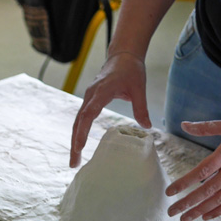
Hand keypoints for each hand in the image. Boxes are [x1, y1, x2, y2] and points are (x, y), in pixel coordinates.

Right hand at [70, 51, 149, 166]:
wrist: (122, 55)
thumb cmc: (131, 69)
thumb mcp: (139, 88)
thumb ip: (141, 108)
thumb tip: (147, 127)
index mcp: (101, 91)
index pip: (88, 114)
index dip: (82, 132)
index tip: (79, 148)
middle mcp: (90, 95)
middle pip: (78, 123)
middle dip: (74, 144)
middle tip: (73, 164)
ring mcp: (88, 98)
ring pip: (77, 122)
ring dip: (74, 141)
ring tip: (74, 161)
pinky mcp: (89, 100)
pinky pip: (80, 119)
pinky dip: (78, 133)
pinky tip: (78, 146)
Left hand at [166, 106, 220, 220]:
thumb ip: (206, 127)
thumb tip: (184, 124)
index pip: (203, 170)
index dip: (185, 182)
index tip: (169, 191)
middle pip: (209, 189)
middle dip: (188, 202)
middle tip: (171, 211)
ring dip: (201, 210)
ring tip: (184, 218)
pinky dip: (220, 210)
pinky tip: (206, 216)